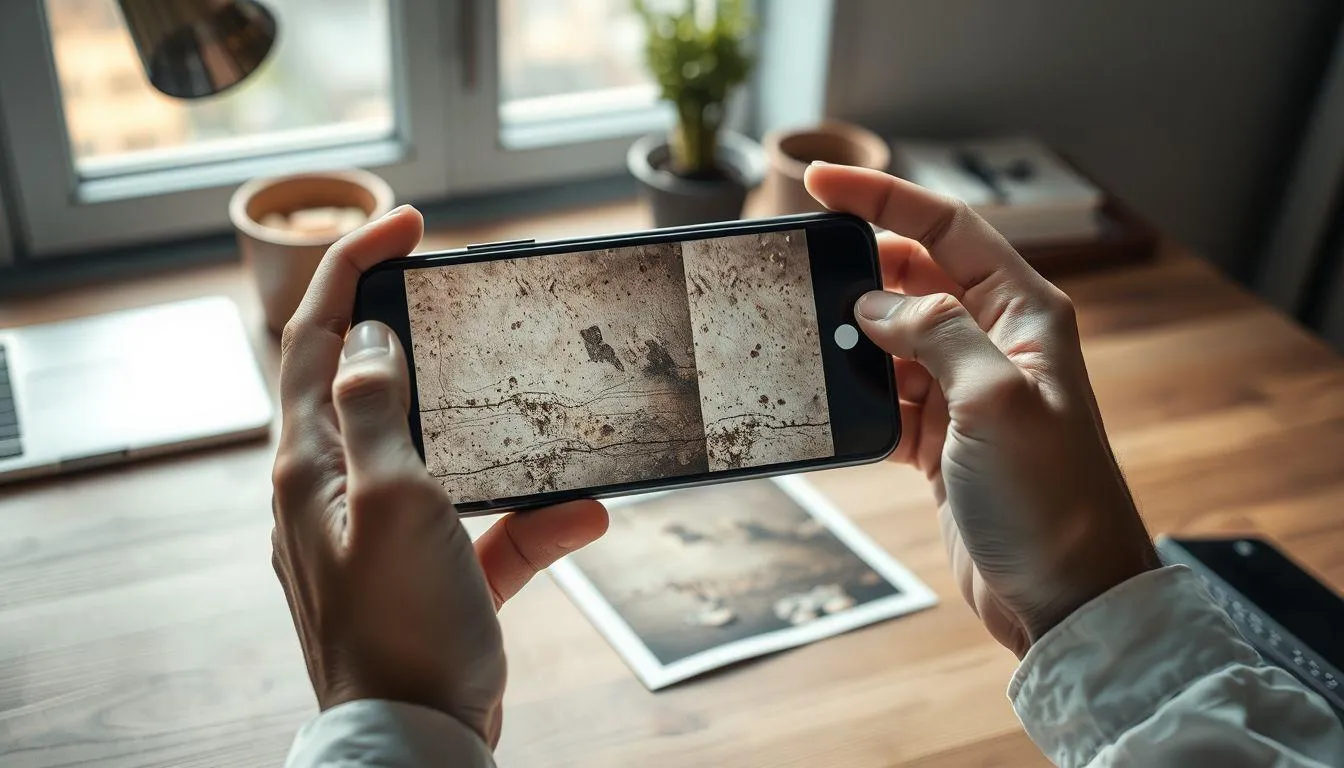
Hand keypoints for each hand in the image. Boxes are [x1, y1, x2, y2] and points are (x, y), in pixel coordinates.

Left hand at [270, 205, 608, 744]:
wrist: (417, 742)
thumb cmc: (398, 629)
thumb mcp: (390, 503)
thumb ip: (376, 415)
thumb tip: (370, 344)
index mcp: (309, 465)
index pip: (317, 339)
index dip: (351, 266)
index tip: (408, 224)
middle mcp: (335, 492)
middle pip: (371, 384)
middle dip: (417, 330)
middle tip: (465, 295)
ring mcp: (383, 534)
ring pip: (437, 449)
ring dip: (490, 424)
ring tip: (534, 396)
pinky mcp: (432, 573)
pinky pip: (485, 527)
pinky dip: (532, 518)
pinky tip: (588, 515)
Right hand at [805, 165, 1158, 656]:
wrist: (1065, 595)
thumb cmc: (1051, 498)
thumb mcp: (994, 401)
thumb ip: (933, 335)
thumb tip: (874, 302)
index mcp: (1025, 314)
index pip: (946, 227)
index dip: (883, 198)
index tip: (820, 183)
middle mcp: (995, 343)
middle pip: (913, 278)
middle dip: (858, 271)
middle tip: (798, 272)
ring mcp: (965, 392)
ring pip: (891, 339)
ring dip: (849, 338)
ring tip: (800, 337)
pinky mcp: (941, 439)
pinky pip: (884, 397)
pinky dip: (855, 397)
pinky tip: (825, 400)